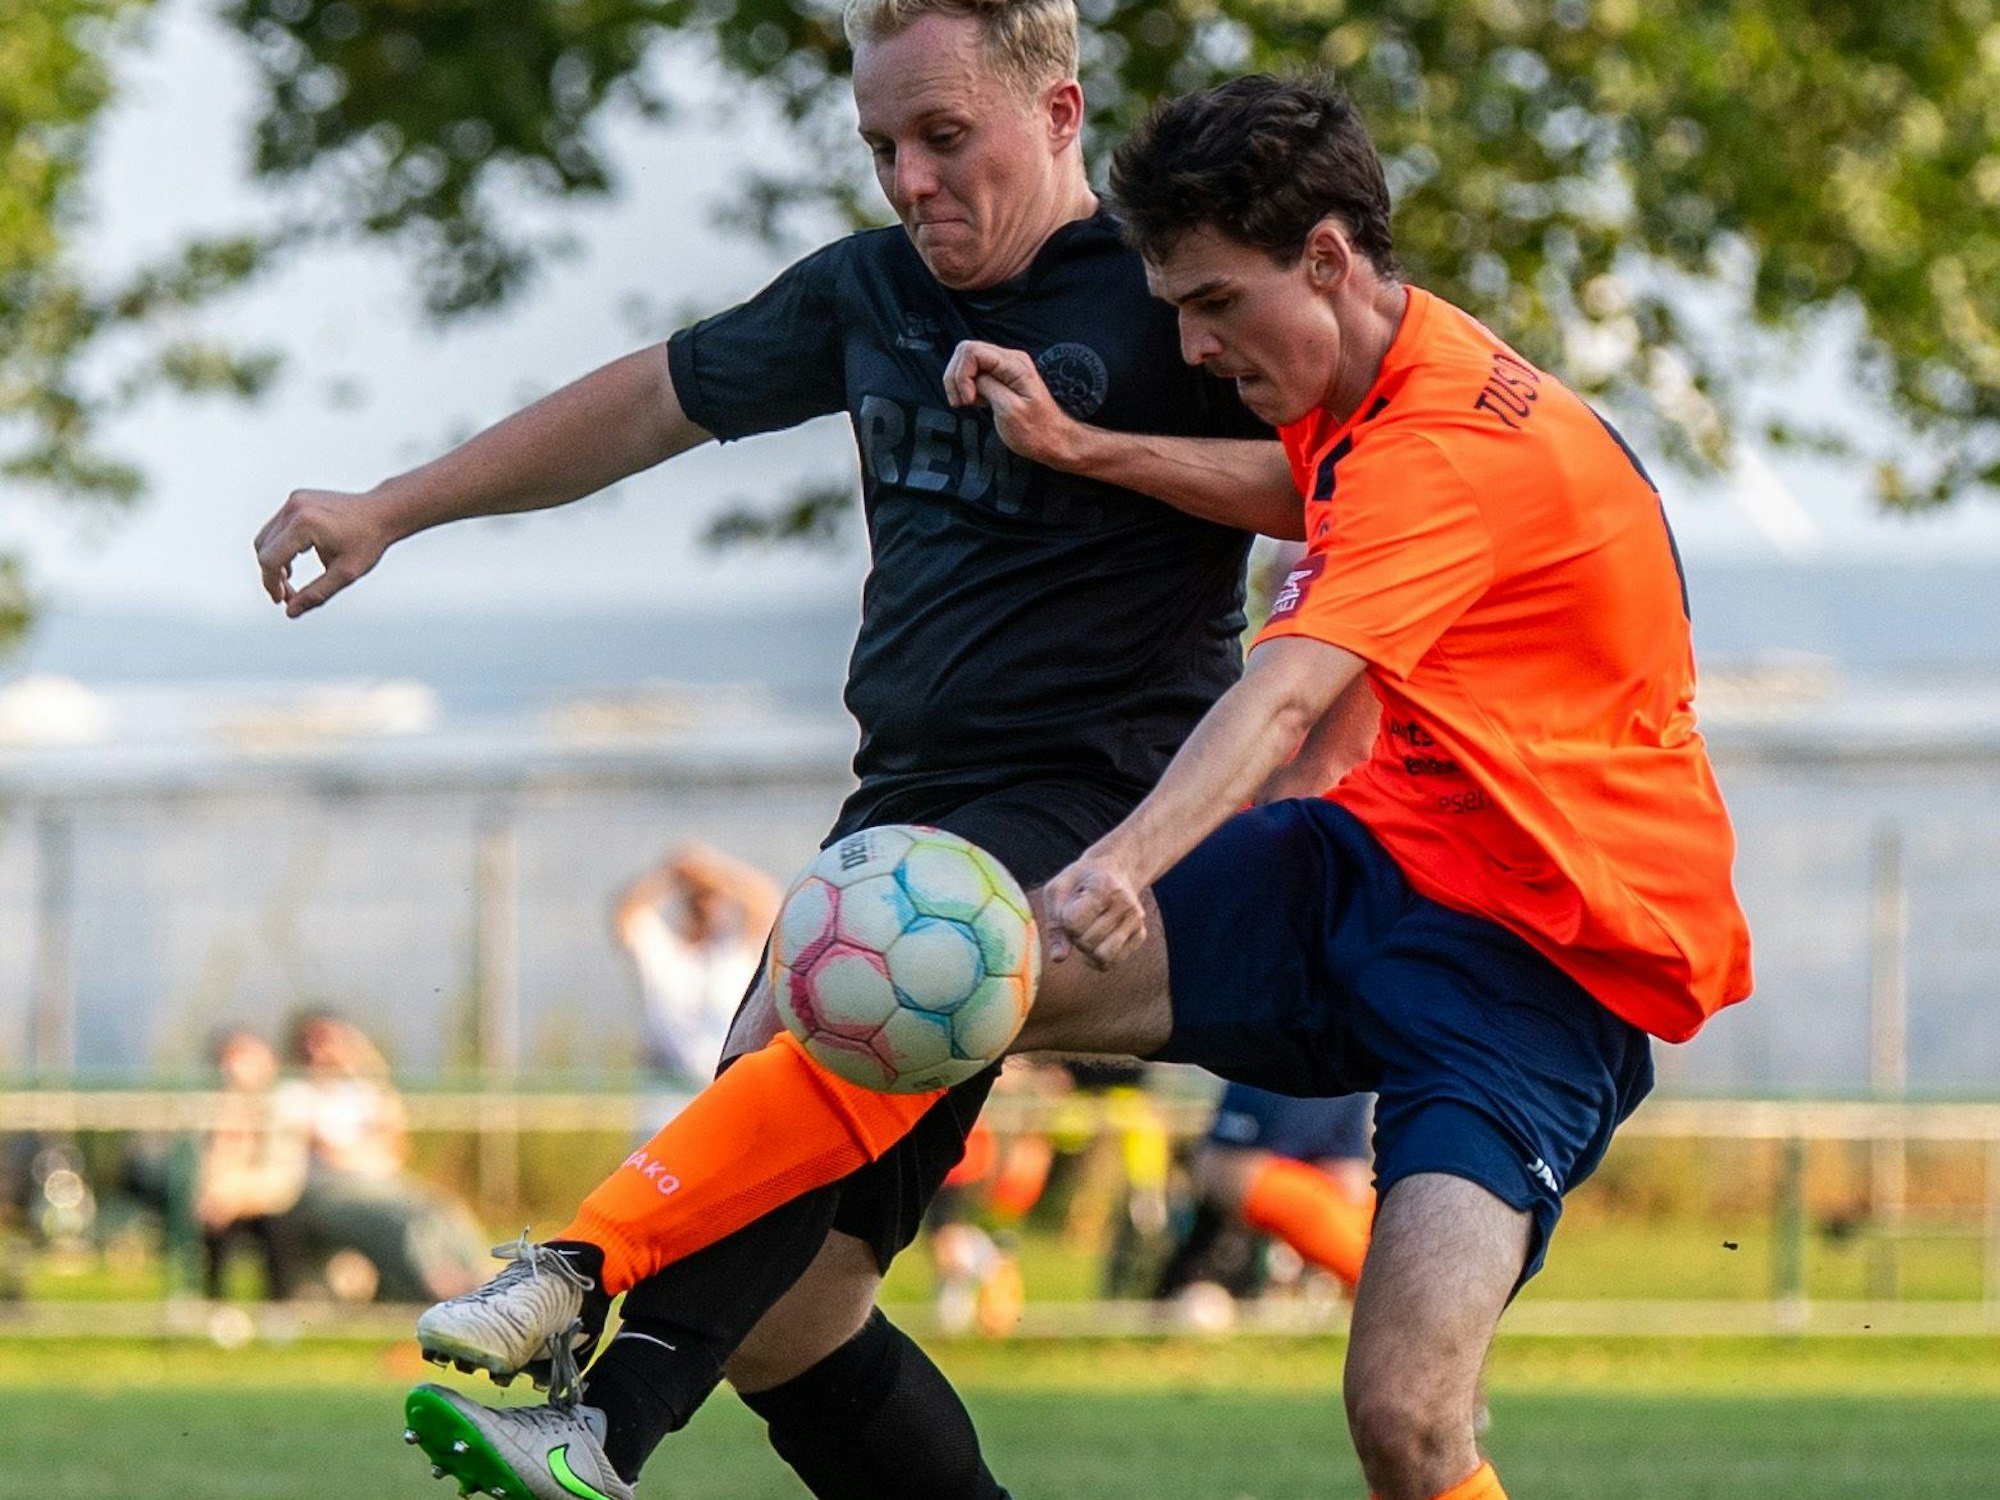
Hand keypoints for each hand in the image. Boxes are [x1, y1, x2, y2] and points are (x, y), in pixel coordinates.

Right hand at [253, 488, 396, 616]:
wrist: (384, 511)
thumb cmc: (369, 541)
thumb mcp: (346, 574)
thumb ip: (316, 594)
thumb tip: (291, 612)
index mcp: (304, 524)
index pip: (270, 560)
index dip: (271, 585)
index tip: (281, 601)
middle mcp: (295, 508)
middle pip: (264, 549)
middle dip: (272, 575)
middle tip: (287, 595)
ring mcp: (294, 500)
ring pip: (267, 538)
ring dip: (274, 561)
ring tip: (291, 580)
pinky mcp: (297, 499)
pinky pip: (277, 527)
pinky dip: (280, 546)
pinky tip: (294, 562)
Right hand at [942, 340, 1083, 470]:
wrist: (1054, 440)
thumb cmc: (1036, 431)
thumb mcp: (1009, 410)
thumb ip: (987, 387)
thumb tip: (971, 379)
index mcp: (1014, 365)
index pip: (972, 351)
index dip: (962, 374)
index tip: (968, 399)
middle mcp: (1009, 359)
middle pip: (966, 351)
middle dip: (956, 377)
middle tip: (963, 402)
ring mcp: (1005, 367)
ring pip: (967, 360)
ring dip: (959, 381)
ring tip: (967, 403)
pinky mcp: (1000, 377)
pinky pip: (974, 372)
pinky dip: (966, 386)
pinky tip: (975, 401)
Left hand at [1041, 851, 1147, 968]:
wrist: (1114, 869)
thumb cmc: (1080, 881)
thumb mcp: (1058, 890)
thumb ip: (1054, 925)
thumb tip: (1058, 958)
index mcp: (1105, 887)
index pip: (1072, 924)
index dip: (1063, 921)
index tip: (1070, 907)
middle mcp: (1126, 904)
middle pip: (1087, 943)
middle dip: (1074, 936)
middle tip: (1078, 919)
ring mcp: (1136, 920)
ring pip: (1103, 957)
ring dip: (1087, 951)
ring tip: (1086, 933)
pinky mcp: (1140, 934)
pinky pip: (1113, 962)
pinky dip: (1099, 957)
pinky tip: (1097, 941)